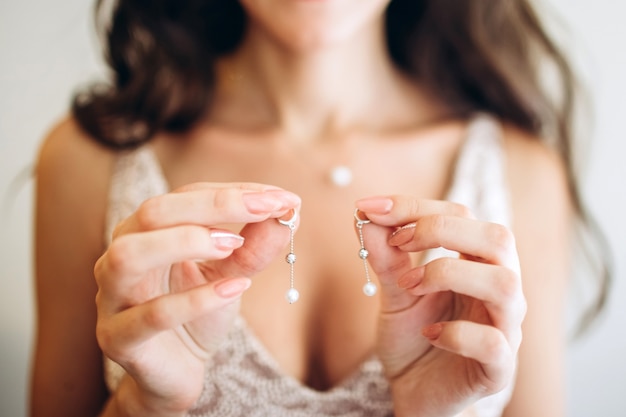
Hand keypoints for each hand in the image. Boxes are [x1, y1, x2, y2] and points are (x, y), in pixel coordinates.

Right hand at [94, 183, 299, 414]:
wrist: (177, 372)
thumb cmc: (199, 315)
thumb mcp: (232, 275)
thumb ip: (256, 245)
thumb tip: (290, 208)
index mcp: (147, 232)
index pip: (186, 195)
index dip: (234, 192)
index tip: (281, 197)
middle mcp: (121, 254)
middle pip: (153, 212)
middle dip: (214, 205)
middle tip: (265, 210)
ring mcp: (112, 297)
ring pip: (130, 255)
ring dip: (185, 242)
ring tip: (233, 243)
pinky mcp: (118, 338)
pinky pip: (153, 315)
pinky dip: (197, 299)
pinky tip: (235, 289)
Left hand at [355, 196, 525, 416]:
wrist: (415, 391)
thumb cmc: (414, 336)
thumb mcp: (394, 291)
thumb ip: (385, 256)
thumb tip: (365, 212)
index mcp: (477, 263)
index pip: (462, 214)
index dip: (415, 206)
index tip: (369, 209)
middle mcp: (499, 289)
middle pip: (497, 238)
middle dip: (441, 229)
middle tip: (398, 243)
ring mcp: (505, 328)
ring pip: (504, 284)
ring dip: (449, 274)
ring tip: (410, 286)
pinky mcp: (498, 368)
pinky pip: (494, 342)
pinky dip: (457, 332)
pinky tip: (430, 333)